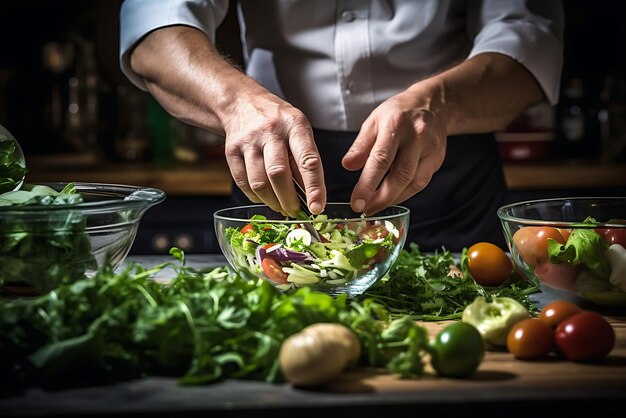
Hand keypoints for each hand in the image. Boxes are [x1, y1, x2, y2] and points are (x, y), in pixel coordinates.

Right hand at [222, 91, 325, 216]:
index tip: (317, 207)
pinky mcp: (231, 151)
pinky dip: (255, 196)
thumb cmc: (277, 121)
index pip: (307, 160)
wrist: (242, 103)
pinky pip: (243, 183)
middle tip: (296, 212)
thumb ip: (305, 159)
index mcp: (294, 125)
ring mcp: (248, 141)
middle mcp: (271, 132)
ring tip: (280, 207)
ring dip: (272, 202)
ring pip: (259, 182)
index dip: (314, 187)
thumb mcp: (299, 130)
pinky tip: (264, 197)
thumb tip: (311, 195)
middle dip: (289, 200)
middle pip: (278, 174)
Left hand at [342, 85, 446, 214]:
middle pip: (401, 175)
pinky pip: (421, 182)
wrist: (432, 104)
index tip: (356, 202)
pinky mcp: (438, 159)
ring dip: (393, 199)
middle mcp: (417, 137)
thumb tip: (347, 166)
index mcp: (396, 125)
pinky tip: (391, 197)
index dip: (368, 184)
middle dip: (381, 198)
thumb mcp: (374, 121)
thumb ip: (361, 145)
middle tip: (365, 210)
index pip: (381, 159)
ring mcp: (431, 149)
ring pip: (414, 183)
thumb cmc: (398, 113)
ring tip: (375, 207)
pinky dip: (404, 194)